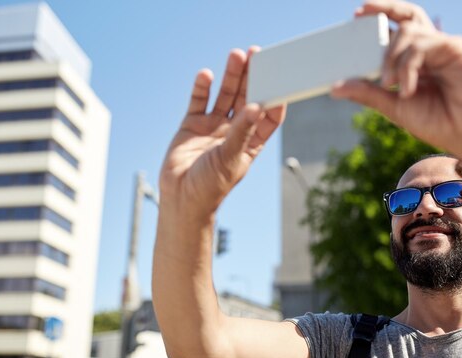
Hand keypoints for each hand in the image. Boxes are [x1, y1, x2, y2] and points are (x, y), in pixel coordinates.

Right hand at [159, 49, 285, 217]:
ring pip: (225, 95)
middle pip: (247, 98)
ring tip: (236, 55)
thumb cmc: (211, 187)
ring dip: (230, 76)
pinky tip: (206, 74)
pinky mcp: (192, 124)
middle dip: (252, 77)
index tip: (281, 78)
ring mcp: (213, 126)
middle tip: (257, 54)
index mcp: (251, 142)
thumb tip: (257, 106)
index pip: (269, 116)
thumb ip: (241, 132)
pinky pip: (199, 101)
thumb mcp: (230, 158)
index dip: (275, 97)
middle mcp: (234, 131)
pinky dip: (202, 87)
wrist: (180, 199)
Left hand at [331, 0, 461, 161]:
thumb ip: (368, 93)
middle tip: (361, 12)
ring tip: (387, 83)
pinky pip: (422, 45)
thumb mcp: (394, 107)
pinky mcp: (456, 48)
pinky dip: (408, 65)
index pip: (394, 32)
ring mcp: (442, 47)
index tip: (355, 17)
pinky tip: (406, 88)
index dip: (376, 20)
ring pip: (409, 31)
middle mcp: (428, 49)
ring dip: (391, 57)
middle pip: (406, 16)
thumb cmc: (438, 121)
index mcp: (414, 61)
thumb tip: (335, 87)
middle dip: (383, 8)